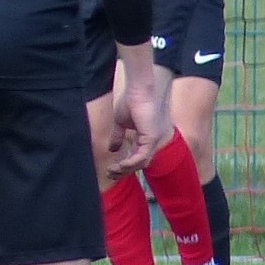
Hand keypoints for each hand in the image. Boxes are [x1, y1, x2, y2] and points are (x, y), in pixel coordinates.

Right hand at [108, 57, 168, 175]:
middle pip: (140, 164)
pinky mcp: (152, 138)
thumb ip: (118, 136)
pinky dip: (129, 163)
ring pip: (141, 163)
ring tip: (111, 170)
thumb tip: (112, 149)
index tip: (110, 169)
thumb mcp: (121, 123)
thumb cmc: (132, 102)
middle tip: (110, 174)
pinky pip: (141, 157)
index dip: (124, 166)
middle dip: (124, 171)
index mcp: (146, 138)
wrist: (138, 89)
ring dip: (125, 169)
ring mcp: (154, 140)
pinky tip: (119, 165)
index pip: (137, 158)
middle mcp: (152, 141)